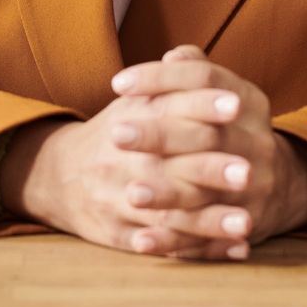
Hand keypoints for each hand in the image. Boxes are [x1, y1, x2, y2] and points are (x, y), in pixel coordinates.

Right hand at [1, 90, 255, 260]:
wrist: (58, 176)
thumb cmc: (116, 133)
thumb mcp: (135, 101)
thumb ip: (168, 80)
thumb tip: (189, 54)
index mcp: (129, 120)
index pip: (168, 108)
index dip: (202, 105)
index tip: (236, 105)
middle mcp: (120, 161)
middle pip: (168, 165)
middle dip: (209, 170)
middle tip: (247, 172)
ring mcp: (117, 202)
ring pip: (166, 214)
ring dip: (208, 221)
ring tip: (246, 222)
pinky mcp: (118, 236)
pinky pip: (161, 249)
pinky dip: (200, 251)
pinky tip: (235, 250)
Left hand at [105, 46, 306, 256]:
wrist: (278, 183)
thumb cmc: (231, 129)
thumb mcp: (225, 94)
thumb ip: (196, 74)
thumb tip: (172, 55)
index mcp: (249, 102)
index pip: (205, 78)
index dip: (161, 78)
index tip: (118, 84)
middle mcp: (259, 142)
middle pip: (208, 134)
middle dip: (161, 135)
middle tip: (115, 134)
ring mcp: (257, 186)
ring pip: (209, 190)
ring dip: (169, 194)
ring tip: (132, 194)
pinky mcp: (247, 225)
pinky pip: (208, 238)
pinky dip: (174, 241)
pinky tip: (141, 241)